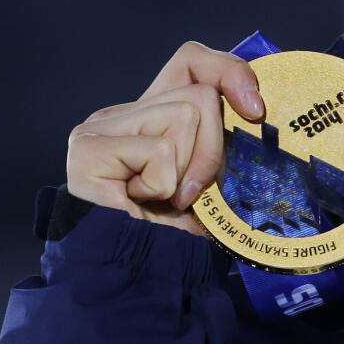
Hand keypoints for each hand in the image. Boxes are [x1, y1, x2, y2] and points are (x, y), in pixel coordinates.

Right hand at [65, 41, 265, 235]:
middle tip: (187, 194)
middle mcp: (118, 114)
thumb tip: (255, 108)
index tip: (254, 110)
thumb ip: (218, 141)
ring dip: (186, 172)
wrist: (124, 283)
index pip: (192, 60)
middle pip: (200, 96)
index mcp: (146, 115)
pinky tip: (137, 205)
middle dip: (210, 151)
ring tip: (159, 200)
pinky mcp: (88, 149)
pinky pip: (161, 151)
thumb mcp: (206, 180)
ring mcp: (97, 128)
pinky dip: (163, 186)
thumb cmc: (167, 237)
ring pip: (186, 116)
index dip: (229, 73)